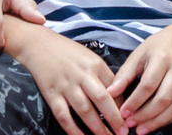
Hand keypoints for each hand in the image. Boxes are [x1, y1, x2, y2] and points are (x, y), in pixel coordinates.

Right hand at [9, 29, 125, 134]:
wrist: (40, 45)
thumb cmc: (69, 53)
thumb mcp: (91, 58)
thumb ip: (103, 76)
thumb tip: (118, 96)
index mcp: (96, 65)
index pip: (114, 87)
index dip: (123, 104)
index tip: (131, 116)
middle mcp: (83, 75)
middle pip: (102, 99)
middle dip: (114, 118)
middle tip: (123, 132)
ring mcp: (66, 86)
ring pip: (84, 110)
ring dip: (97, 127)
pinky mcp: (51, 95)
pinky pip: (64, 115)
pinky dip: (73, 129)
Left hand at [110, 25, 171, 134]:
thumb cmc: (159, 46)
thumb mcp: (140, 54)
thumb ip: (124, 74)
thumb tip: (109, 93)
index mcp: (163, 58)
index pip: (148, 85)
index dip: (134, 102)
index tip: (122, 113)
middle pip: (163, 99)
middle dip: (145, 116)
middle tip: (130, 123)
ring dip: (157, 122)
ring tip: (141, 129)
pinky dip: (169, 119)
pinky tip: (156, 123)